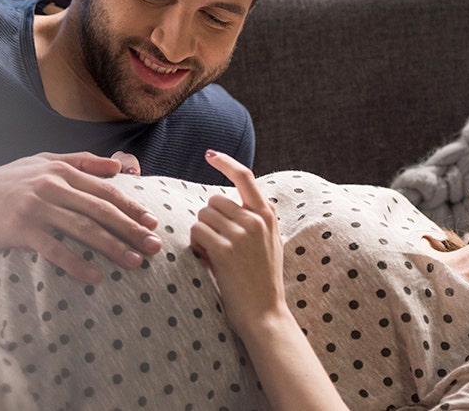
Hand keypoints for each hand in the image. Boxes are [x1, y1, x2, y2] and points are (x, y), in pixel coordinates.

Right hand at [0, 152, 161, 283]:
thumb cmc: (3, 183)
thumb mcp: (40, 162)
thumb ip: (79, 162)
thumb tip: (117, 166)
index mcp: (60, 170)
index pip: (105, 190)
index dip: (131, 207)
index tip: (152, 222)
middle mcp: (52, 186)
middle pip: (101, 210)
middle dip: (131, 229)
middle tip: (154, 246)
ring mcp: (36, 207)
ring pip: (83, 229)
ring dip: (112, 247)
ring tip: (134, 262)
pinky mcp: (21, 228)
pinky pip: (55, 249)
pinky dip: (77, 263)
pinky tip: (95, 276)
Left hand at [190, 150, 286, 329]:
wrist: (265, 314)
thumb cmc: (263, 282)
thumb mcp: (272, 244)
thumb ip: (259, 221)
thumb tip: (243, 201)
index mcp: (267, 216)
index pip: (245, 177)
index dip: (226, 162)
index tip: (210, 154)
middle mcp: (256, 220)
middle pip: (214, 200)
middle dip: (208, 219)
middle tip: (215, 243)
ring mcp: (241, 234)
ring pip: (203, 215)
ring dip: (201, 233)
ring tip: (213, 254)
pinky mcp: (225, 250)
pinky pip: (197, 232)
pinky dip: (196, 245)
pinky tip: (206, 259)